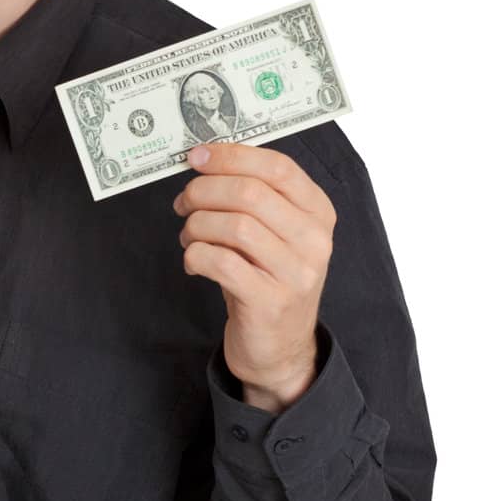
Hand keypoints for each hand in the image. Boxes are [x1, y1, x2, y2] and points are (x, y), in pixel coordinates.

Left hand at [172, 141, 336, 411]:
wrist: (280, 344)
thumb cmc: (266, 274)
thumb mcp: (272, 231)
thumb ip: (250, 194)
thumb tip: (202, 158)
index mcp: (317, 212)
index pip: (278, 168)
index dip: (231, 156)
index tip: (196, 156)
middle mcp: (315, 240)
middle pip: (249, 193)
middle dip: (203, 190)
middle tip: (183, 202)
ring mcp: (296, 273)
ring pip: (234, 225)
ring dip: (196, 225)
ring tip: (189, 236)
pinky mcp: (270, 302)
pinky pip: (220, 262)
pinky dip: (195, 255)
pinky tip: (193, 261)